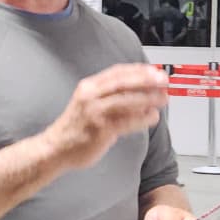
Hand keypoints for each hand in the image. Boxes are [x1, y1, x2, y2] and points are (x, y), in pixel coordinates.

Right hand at [42, 64, 168, 169]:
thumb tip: (141, 94)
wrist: (55, 148)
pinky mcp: (100, 130)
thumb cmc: (77, 127)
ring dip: (148, 98)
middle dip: (146, 80)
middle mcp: (90, 96)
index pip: (117, 72)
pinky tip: (153, 117)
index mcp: (88, 86)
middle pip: (123, 82)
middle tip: (164, 81)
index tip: (155, 71)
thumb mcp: (89, 103)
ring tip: (163, 99)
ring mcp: (94, 112)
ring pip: (126, 100)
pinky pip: (126, 121)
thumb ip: (111, 97)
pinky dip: (142, 118)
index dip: (138, 70)